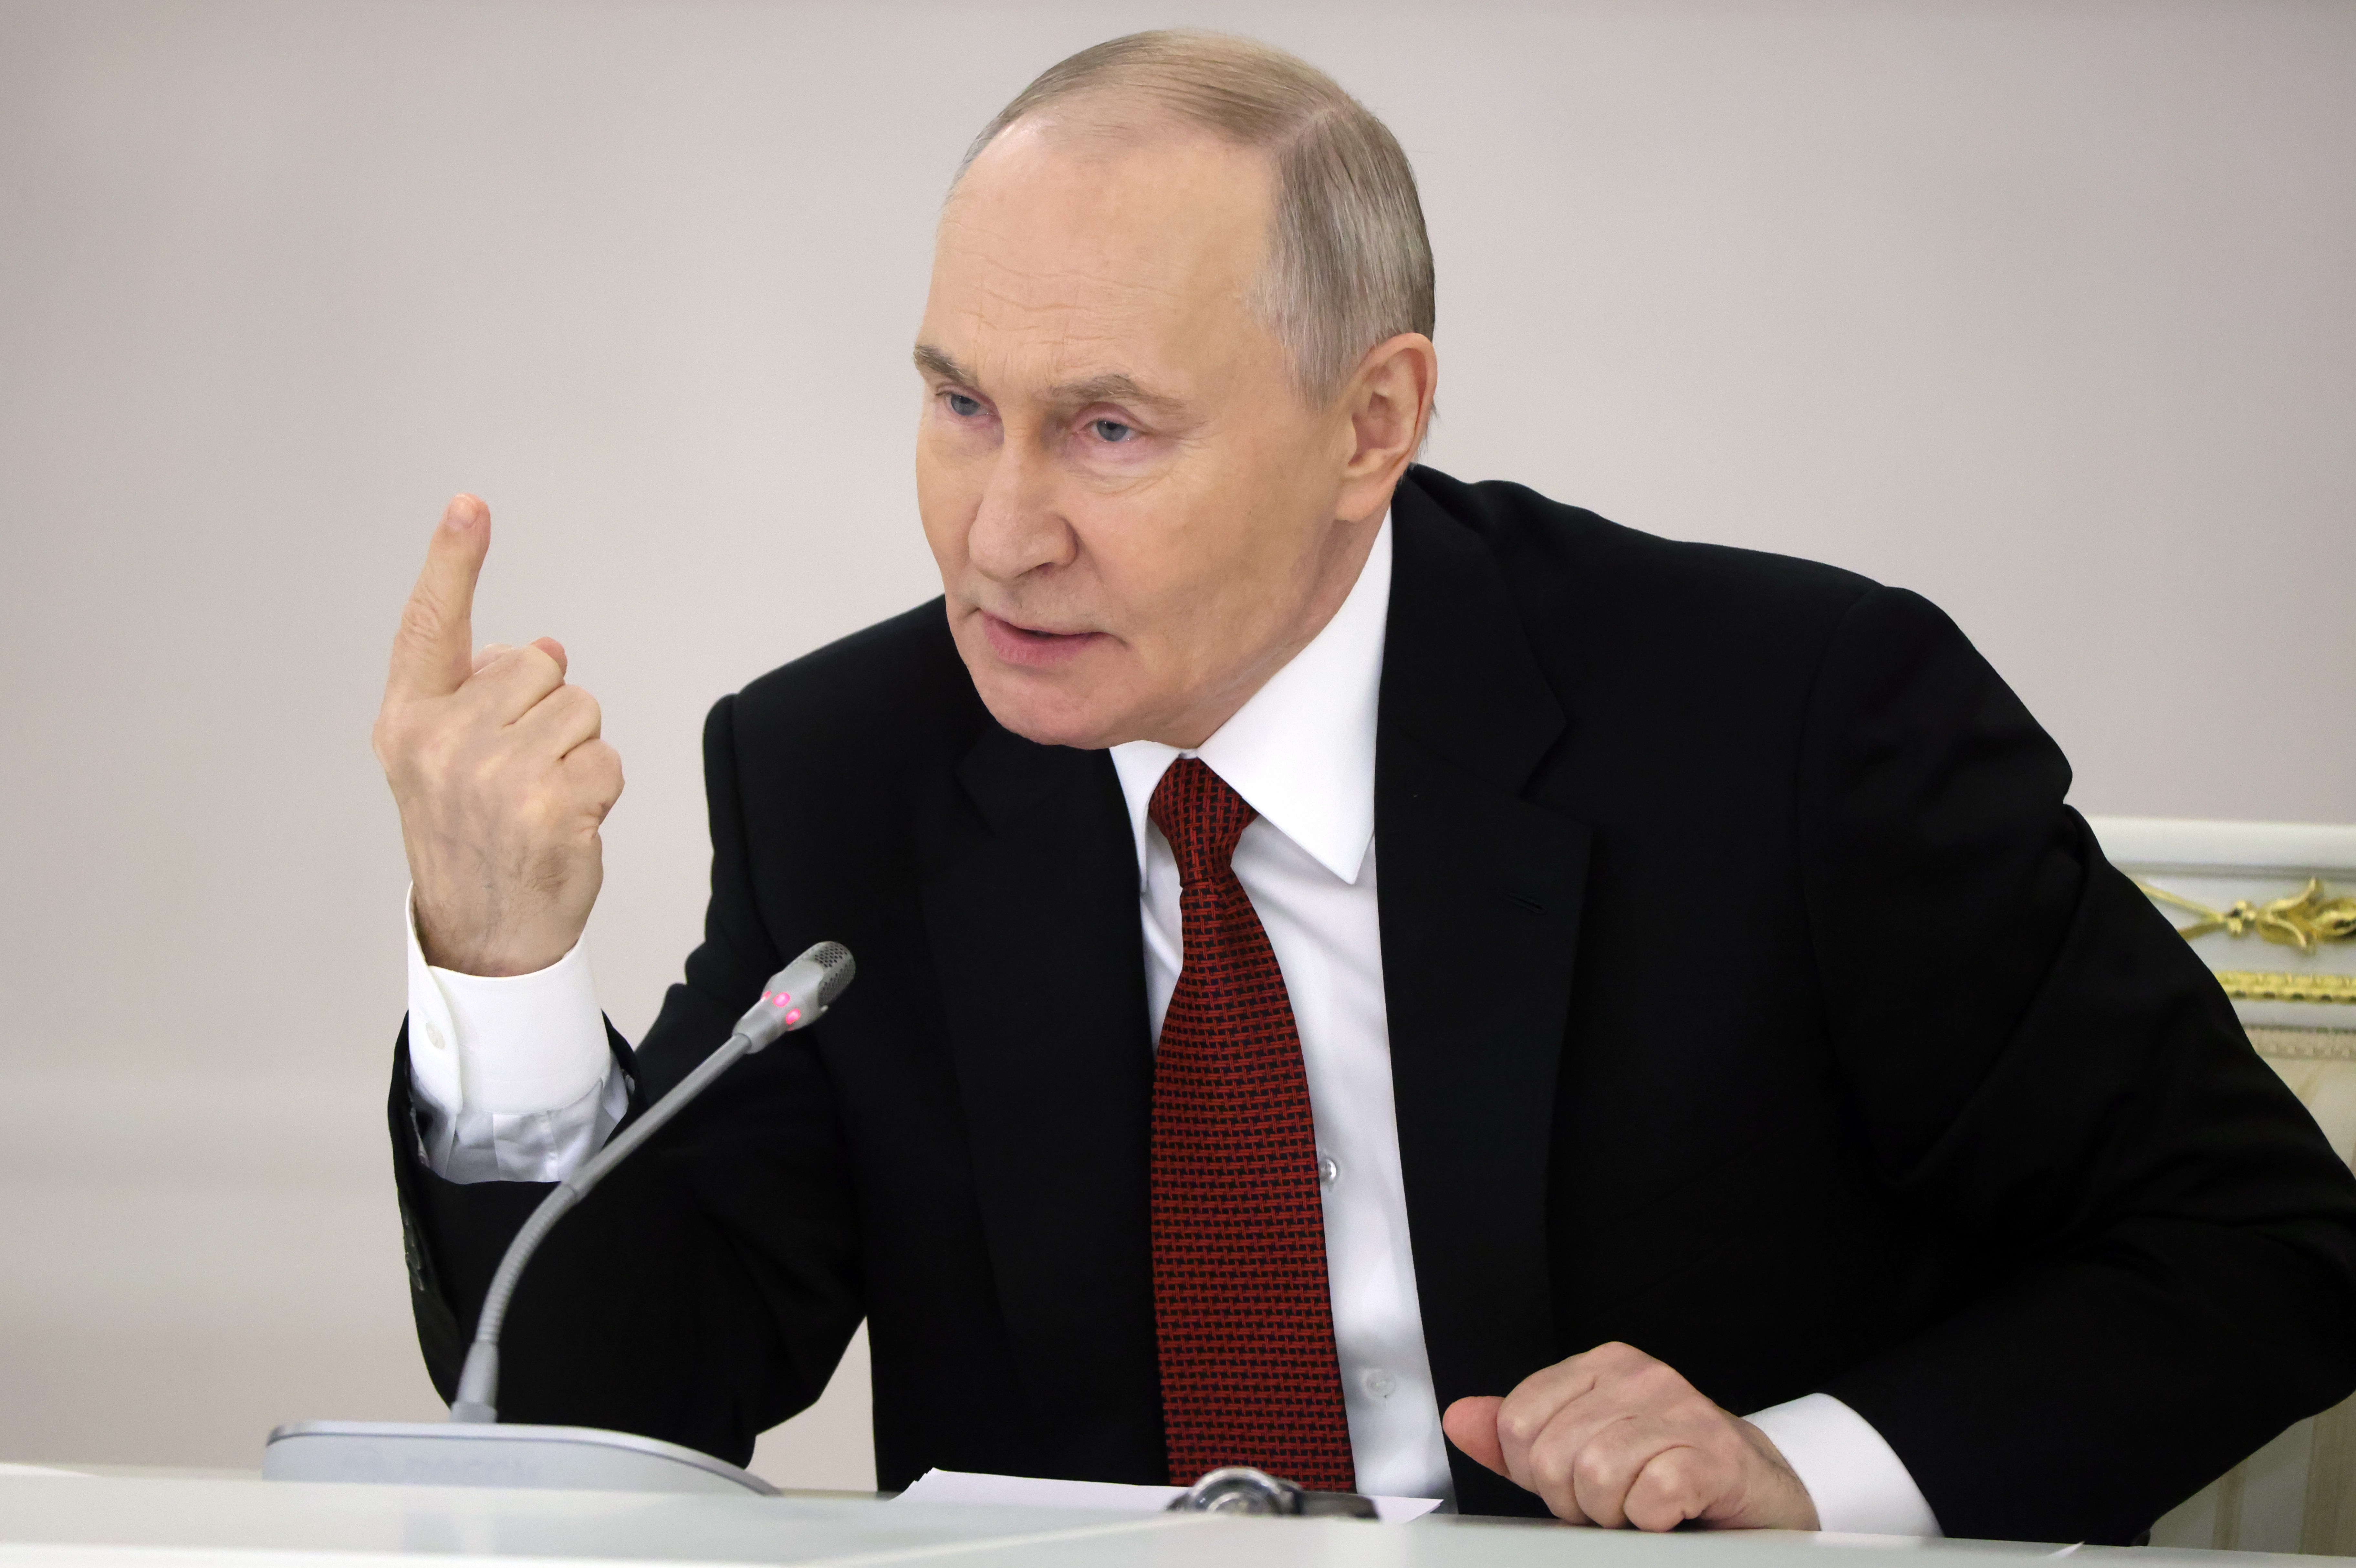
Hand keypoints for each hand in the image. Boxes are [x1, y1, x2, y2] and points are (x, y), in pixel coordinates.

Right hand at [371, 495, 622, 975]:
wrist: (483, 932)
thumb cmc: (471, 839)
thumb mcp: (450, 762)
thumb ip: (483, 697)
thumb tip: (543, 647)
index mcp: (409, 722)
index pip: (429, 627)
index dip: (451, 562)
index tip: (469, 506)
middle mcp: (444, 740)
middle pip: (538, 666)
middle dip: (546, 711)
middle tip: (519, 773)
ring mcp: (494, 772)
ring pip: (579, 708)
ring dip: (575, 751)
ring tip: (540, 799)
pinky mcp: (548, 803)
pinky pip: (606, 758)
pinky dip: (599, 790)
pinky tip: (564, 824)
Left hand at [1442, 1342, 1818, 1531]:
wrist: (1753, 1491)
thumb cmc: (1664, 1468)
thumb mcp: (1579, 1448)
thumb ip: (1516, 1436)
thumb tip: (1459, 1419)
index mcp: (1601, 1365)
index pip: (1517, 1421)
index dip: (1533, 1471)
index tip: (1568, 1483)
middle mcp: (1641, 1376)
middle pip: (1552, 1455)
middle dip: (1573, 1499)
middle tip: (1610, 1502)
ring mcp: (1682, 1410)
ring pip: (1596, 1476)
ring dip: (1612, 1513)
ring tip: (1637, 1506)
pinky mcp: (1717, 1455)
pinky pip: (1651, 1497)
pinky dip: (1651, 1520)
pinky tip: (1668, 1513)